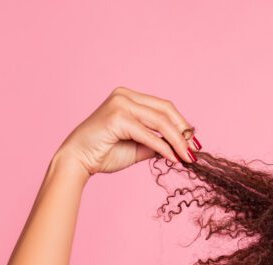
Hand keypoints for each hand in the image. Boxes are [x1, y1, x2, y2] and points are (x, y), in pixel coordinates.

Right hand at [54, 86, 199, 176]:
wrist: (78, 161)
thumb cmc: (104, 153)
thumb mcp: (138, 147)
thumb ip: (157, 143)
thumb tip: (180, 147)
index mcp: (129, 97)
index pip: (164, 107)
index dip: (182, 125)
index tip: (194, 143)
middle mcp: (125, 95)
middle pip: (166, 110)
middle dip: (184, 132)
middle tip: (195, 151)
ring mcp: (120, 104)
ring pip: (161, 122)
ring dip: (178, 142)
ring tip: (188, 158)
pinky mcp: (117, 118)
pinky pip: (149, 134)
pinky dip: (164, 148)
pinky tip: (174, 159)